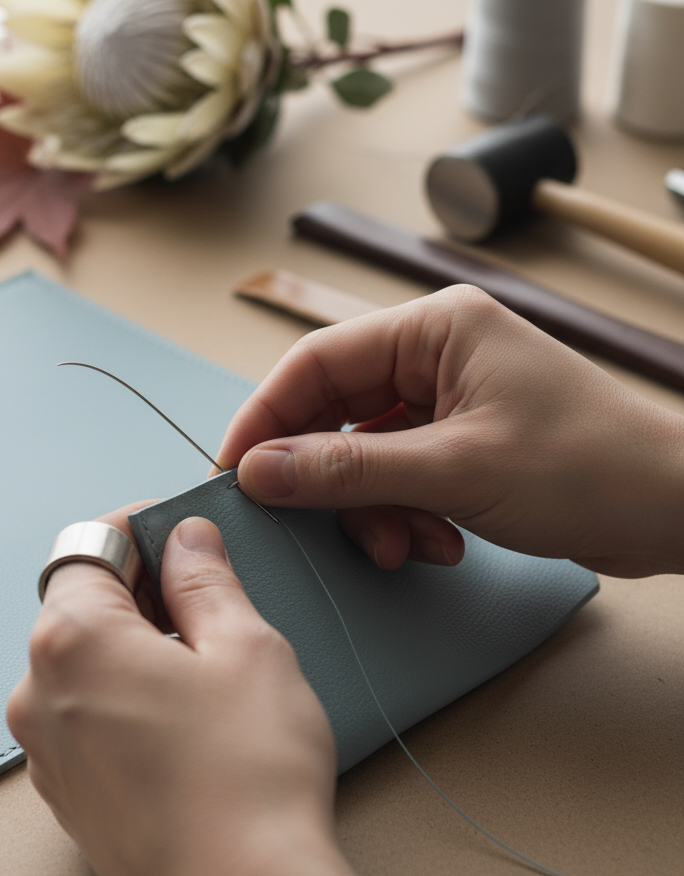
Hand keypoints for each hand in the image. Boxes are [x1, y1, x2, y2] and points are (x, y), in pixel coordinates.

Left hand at [8, 505, 390, 875]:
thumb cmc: (249, 781)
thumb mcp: (247, 646)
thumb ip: (206, 579)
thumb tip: (189, 541)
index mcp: (72, 640)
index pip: (89, 546)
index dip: (141, 529)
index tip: (181, 531)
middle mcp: (40, 694)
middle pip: (81, 605)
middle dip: (143, 591)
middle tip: (211, 601)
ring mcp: (48, 754)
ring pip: (87, 664)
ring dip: (137, 647)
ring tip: (208, 670)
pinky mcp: (70, 798)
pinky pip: (89, 718)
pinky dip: (127, 700)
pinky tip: (189, 724)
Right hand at [218, 286, 683, 577]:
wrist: (677, 508)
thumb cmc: (587, 468)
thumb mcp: (455, 471)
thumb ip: (349, 469)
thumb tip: (259, 469)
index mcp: (435, 328)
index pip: (318, 361)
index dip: (267, 417)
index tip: (236, 473)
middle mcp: (437, 353)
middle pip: (338, 409)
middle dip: (331, 477)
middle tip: (320, 527)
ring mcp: (452, 397)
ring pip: (367, 450)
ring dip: (374, 507)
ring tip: (406, 546)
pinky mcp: (466, 439)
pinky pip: (402, 473)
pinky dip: (406, 513)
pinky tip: (438, 543)